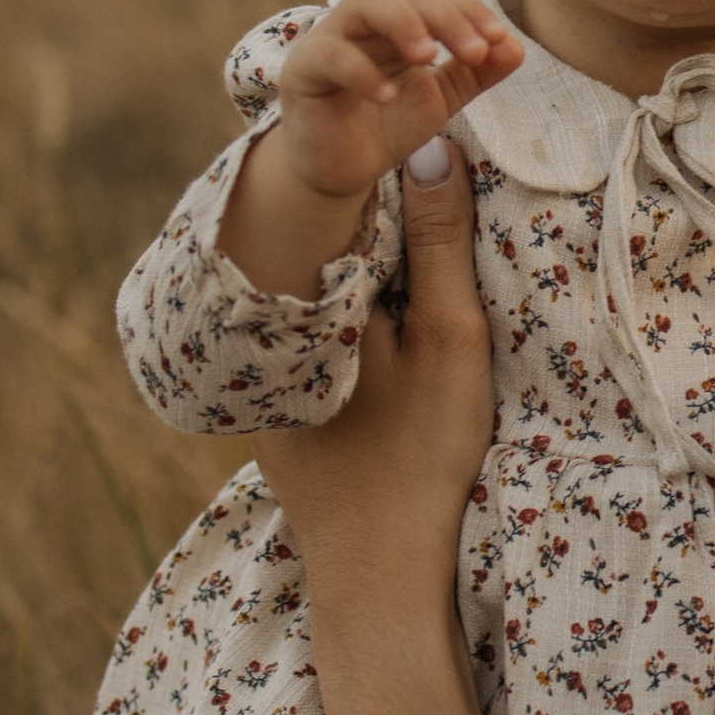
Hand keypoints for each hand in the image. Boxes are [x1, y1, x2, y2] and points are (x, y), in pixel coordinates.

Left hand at [259, 141, 497, 640]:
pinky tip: (381, 320)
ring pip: (317, 290)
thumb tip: (432, 143)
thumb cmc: (419, 452)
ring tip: (408, 247)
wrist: (375, 573)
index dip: (384, 168)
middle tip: (420, 182)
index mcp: (304, 290)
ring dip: (357, 264)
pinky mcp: (276, 405)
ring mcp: (265, 369)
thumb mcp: (450, 336)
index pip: (341, 201)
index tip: (424, 141)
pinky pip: (312, 333)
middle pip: (325, 243)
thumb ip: (440, 240)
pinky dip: (346, 314)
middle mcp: (268, 323)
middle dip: (368, 213)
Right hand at [273, 0, 518, 201]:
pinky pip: (329, 55)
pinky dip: (360, 71)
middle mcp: (365, 21)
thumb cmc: (387, 123)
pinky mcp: (302, 70)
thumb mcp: (442, 98)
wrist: (341, 169)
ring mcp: (331, 39)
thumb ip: (476, 73)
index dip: (470, 11)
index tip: (500, 39)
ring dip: (402, 24)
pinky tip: (387, 96)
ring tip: (429, 56)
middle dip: (446, 18)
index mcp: (400, 21)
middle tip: (476, 51)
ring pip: (363, 5)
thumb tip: (518, 47)